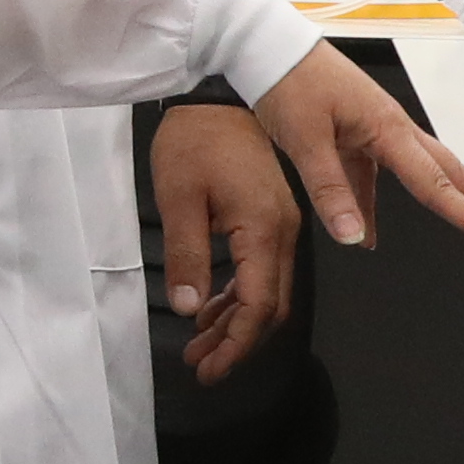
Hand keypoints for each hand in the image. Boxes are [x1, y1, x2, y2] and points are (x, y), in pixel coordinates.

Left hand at [148, 101, 301, 378]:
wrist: (217, 94)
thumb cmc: (194, 141)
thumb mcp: (179, 199)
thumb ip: (187, 256)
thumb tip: (189, 309)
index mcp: (265, 229)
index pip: (259, 304)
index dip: (236, 343)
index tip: (209, 369)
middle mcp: (284, 232)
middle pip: (270, 305)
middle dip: (237, 342)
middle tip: (202, 366)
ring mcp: (280, 224)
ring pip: (267, 291)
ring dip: (236, 322)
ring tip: (200, 346)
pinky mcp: (269, 217)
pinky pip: (260, 269)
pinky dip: (238, 296)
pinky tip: (210, 309)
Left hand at [248, 49, 463, 256]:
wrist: (266, 44)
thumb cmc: (287, 79)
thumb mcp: (304, 139)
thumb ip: (331, 190)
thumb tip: (354, 237)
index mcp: (388, 128)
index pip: (437, 183)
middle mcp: (392, 128)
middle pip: (453, 173)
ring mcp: (377, 130)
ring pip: (426, 171)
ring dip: (455, 197)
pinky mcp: (355, 133)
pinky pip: (380, 176)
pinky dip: (379, 204)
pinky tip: (370, 232)